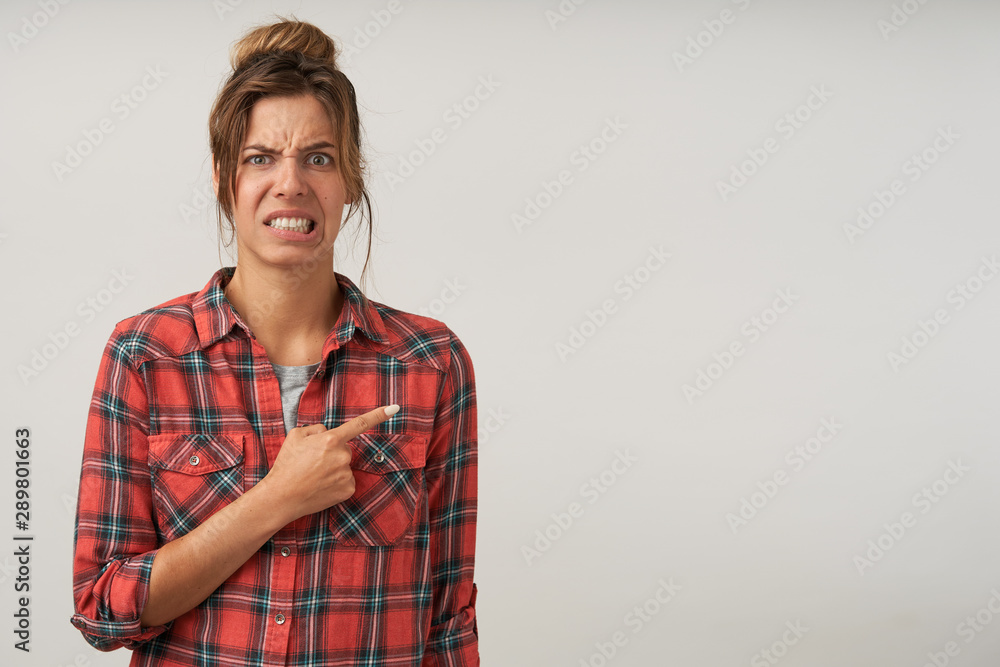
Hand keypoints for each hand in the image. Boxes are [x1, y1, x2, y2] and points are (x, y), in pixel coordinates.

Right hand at [262, 404, 399, 521]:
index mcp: (331, 439)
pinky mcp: (348, 489)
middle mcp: (343, 456)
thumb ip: (316, 428)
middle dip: (333, 452)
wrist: (281, 497)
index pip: (360, 424)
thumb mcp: (296, 436)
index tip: (395, 408)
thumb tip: (327, 432)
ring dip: (333, 468)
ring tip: (313, 476)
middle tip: (312, 462)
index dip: (378, 415)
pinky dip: (336, 483)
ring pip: (345, 465)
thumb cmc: (287, 465)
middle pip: (345, 448)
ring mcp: (347, 474)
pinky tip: (321, 486)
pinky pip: (346, 480)